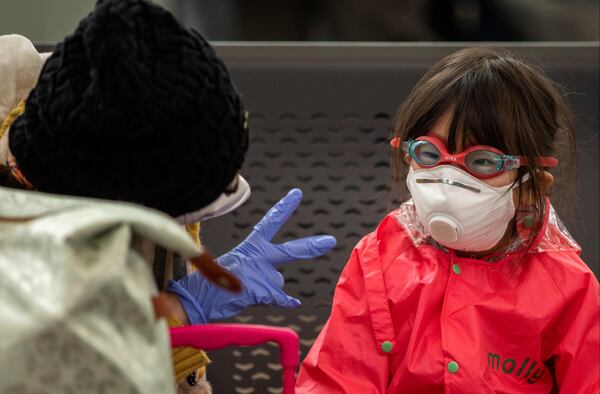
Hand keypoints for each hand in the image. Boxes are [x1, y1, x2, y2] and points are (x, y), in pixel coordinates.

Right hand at [167, 189, 335, 323]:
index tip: (297, 194)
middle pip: (290, 250)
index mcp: (251, 246)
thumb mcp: (237, 267)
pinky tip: (293, 302)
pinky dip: (287, 300)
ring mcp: (260, 273)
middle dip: (311, 246)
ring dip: (267, 289)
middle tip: (330, 241)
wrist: (198, 297)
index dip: (284, 208)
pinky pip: (281, 297)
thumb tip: (284, 288)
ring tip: (244, 291)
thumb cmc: (215, 283)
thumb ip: (261, 270)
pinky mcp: (261, 290)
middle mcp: (258, 256)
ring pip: (278, 282)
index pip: (270, 222)